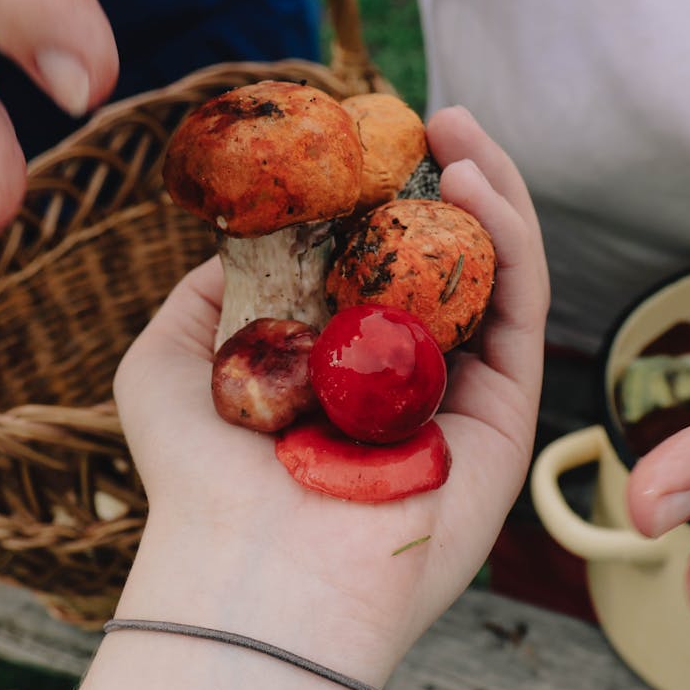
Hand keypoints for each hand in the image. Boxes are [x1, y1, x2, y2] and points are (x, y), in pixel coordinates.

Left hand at [61, 107, 547, 689]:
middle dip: (444, 182)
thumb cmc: (202, 478)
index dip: (379, 198)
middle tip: (432, 121)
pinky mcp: (508, 414)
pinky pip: (522, 308)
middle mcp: (403, 375)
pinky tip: (478, 182)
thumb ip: (203, 299)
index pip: (375, 265)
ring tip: (460, 132)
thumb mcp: (168, 363)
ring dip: (489, 191)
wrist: (255, 569)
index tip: (368, 142)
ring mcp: (460, 392)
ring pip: (495, 273)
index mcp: (335, 363)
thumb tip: (239, 247)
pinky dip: (512, 237)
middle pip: (445, 260)